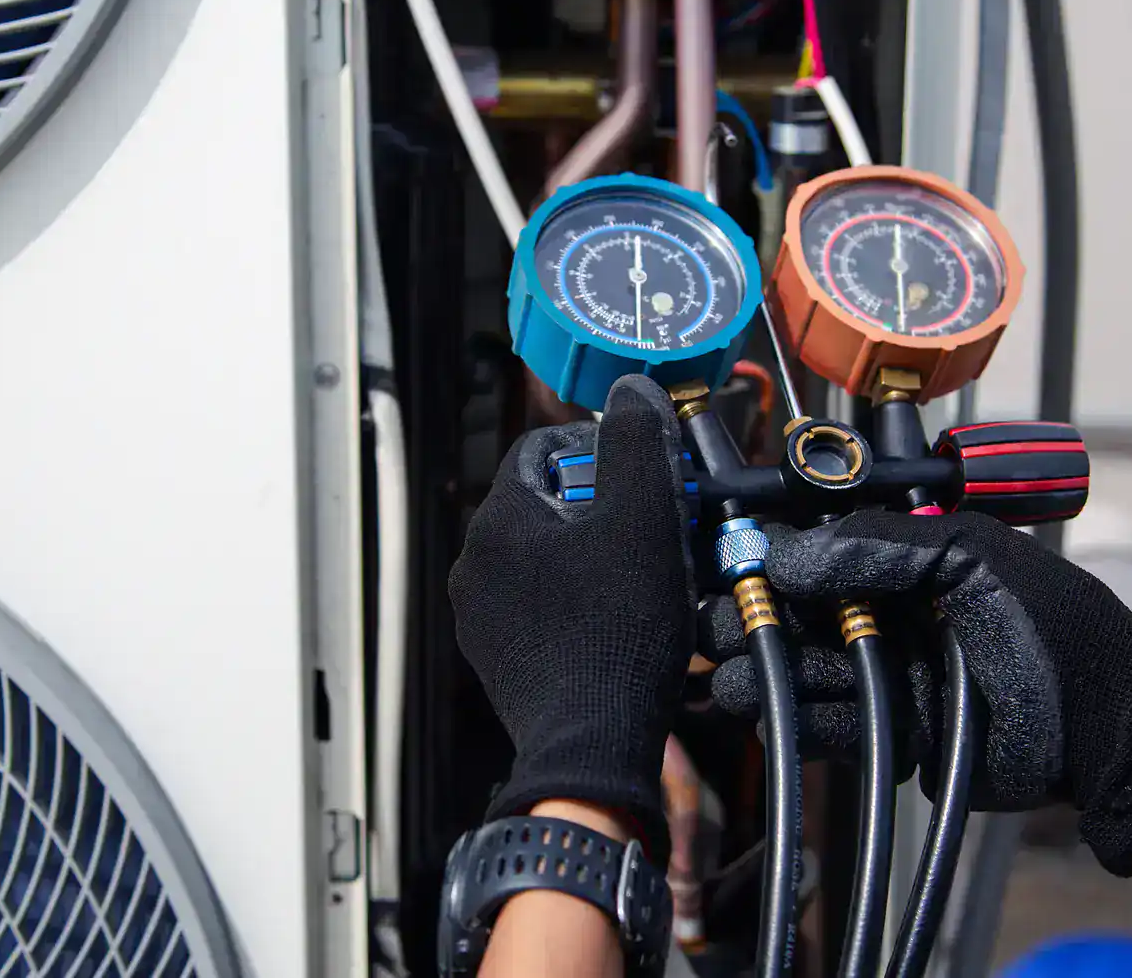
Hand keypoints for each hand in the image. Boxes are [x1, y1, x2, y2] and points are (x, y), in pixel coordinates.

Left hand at [450, 375, 694, 855]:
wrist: (594, 743)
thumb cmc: (618, 632)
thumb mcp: (644, 519)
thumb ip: (637, 441)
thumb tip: (631, 389)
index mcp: (498, 518)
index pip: (545, 448)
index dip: (603, 453)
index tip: (647, 478)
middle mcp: (475, 562)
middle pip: (548, 503)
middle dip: (604, 507)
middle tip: (656, 530)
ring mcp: (481, 615)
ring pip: (546, 556)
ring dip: (594, 555)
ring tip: (645, 578)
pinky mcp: (498, 657)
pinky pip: (541, 605)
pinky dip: (579, 600)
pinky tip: (619, 621)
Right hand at [700, 509, 1131, 875]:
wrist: (1109, 727)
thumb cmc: (1056, 627)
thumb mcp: (972, 557)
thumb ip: (883, 547)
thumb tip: (788, 556)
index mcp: (911, 561)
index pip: (824, 549)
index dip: (774, 555)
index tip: (733, 561)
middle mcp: (894, 613)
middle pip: (804, 612)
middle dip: (757, 616)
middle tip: (718, 622)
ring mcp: (893, 673)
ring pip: (811, 670)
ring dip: (766, 669)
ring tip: (728, 672)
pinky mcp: (895, 732)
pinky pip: (837, 725)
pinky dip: (801, 717)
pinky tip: (767, 706)